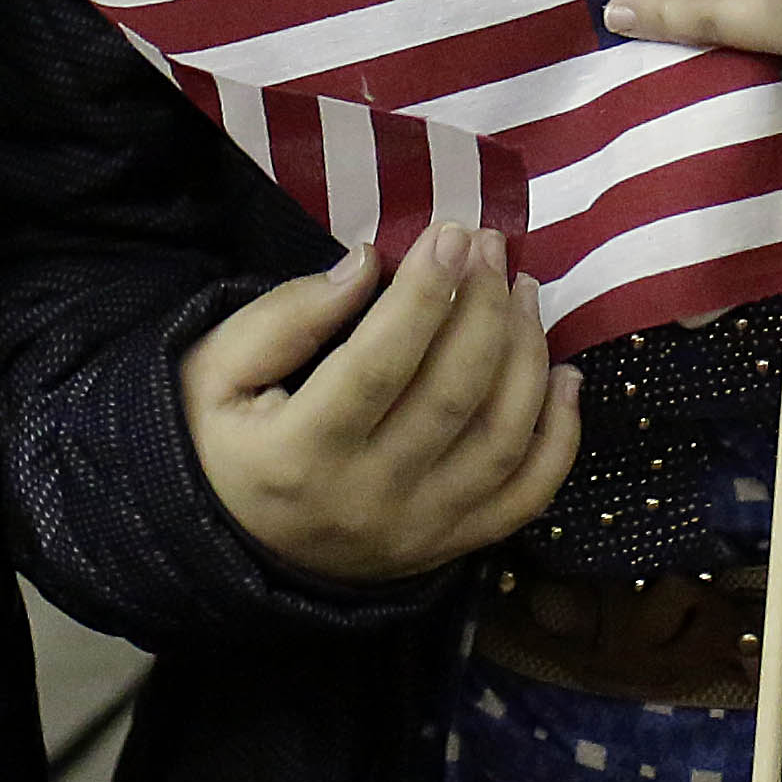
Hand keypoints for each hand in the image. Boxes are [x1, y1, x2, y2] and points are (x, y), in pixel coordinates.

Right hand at [181, 225, 580, 585]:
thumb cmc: (224, 439)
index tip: (451, 233)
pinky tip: (563, 376)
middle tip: (491, 245)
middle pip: (453, 395)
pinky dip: (560, 436)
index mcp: (298, 455)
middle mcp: (367, 500)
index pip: (378, 365)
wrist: (232, 548)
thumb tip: (369, 263)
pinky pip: (527, 496)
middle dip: (484, 306)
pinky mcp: (451, 546)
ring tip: (523, 290)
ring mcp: (418, 531)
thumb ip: (287, 317)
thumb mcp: (217, 370)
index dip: (424, 295)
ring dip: (526, 354)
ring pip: (501, 439)